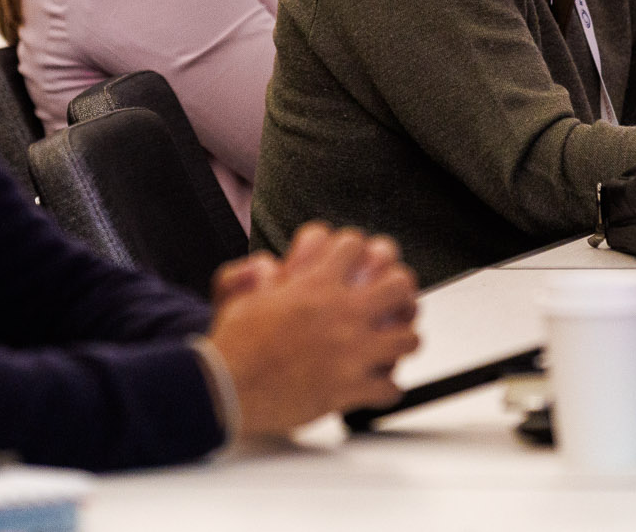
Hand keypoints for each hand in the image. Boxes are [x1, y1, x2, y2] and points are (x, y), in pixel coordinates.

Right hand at [206, 223, 419, 439]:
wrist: (228, 388)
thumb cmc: (234, 345)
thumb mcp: (240, 295)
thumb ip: (253, 273)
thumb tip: (268, 265)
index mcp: (314, 286)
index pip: (357, 246)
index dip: (358, 250)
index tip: (357, 261)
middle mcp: (340, 314)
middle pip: (399, 285)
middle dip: (398, 289)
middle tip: (392, 299)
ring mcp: (350, 352)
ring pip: (408, 339)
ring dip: (401, 340)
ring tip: (390, 343)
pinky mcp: (351, 388)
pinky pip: (391, 387)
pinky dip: (385, 387)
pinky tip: (374, 384)